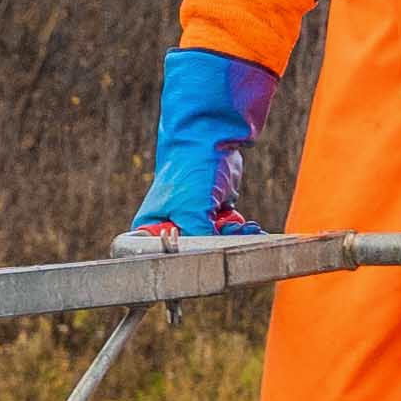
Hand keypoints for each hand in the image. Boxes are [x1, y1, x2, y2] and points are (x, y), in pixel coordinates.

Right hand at [122, 47, 279, 243]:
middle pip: (193, 251)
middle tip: (230, 238)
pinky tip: (249, 226)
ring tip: (246, 228)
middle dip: (216, 247)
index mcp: (151, 227)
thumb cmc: (190, 173)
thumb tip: (213, 262)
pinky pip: (227, 231)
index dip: (182, 261)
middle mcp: (170, 224)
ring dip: (232, 238)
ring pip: (214, 242)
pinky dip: (239, 230)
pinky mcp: (212, 211)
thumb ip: (199, 243)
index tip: (203, 261)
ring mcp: (192, 218)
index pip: (161, 257)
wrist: (211, 139)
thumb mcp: (192, 213)